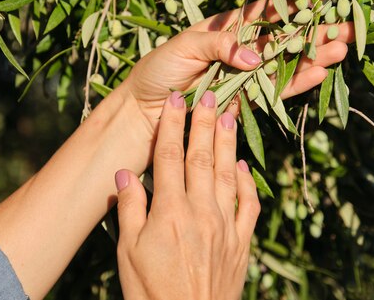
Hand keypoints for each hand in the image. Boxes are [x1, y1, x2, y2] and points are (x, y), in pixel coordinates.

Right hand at [115, 90, 258, 299]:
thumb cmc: (150, 292)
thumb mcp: (127, 252)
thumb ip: (130, 208)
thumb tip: (125, 172)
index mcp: (170, 211)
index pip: (170, 157)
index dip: (173, 125)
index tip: (175, 100)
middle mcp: (201, 212)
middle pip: (202, 157)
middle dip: (205, 123)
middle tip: (210, 94)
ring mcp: (225, 227)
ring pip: (227, 175)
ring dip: (228, 144)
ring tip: (230, 116)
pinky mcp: (241, 244)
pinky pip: (248, 207)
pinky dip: (247, 184)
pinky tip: (243, 167)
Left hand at [122, 0, 354, 132]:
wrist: (146, 110)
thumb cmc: (159, 70)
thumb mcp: (186, 47)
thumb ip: (220, 45)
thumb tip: (255, 56)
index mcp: (230, 27)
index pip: (270, 9)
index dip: (298, 0)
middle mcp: (245, 48)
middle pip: (288, 36)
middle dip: (318, 29)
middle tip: (350, 23)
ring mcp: (248, 74)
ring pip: (289, 63)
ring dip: (315, 55)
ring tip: (343, 47)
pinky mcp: (247, 99)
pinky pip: (276, 90)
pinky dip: (297, 82)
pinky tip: (320, 72)